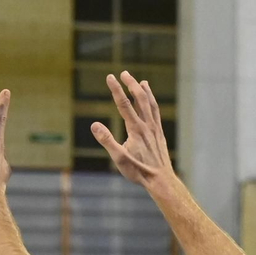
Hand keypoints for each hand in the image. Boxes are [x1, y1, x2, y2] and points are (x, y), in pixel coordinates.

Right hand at [90, 71, 175, 189]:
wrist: (161, 179)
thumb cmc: (139, 171)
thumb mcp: (119, 159)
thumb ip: (107, 141)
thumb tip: (94, 125)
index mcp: (136, 129)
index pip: (124, 104)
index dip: (116, 89)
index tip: (109, 77)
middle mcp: (147, 125)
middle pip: (139, 99)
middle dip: (131, 84)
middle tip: (123, 73)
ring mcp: (155, 128)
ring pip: (150, 104)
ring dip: (144, 91)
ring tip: (140, 81)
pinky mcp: (159, 133)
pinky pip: (156, 112)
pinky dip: (152, 102)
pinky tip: (150, 100)